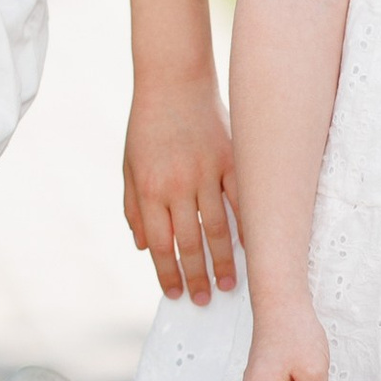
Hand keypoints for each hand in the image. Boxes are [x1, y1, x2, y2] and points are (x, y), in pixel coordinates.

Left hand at [124, 74, 238, 304]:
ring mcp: (206, 171)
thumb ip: (134, 208)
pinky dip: (246, 224)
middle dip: (197, 276)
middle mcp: (177, 184)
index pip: (159, 244)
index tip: (176, 294)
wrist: (172, 80)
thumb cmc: (147, 125)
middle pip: (189, 242)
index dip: (168, 273)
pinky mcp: (229, 159)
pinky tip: (250, 246)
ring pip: (218, 226)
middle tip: (205, 300)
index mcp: (149, 189)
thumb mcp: (129, 166)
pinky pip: (240, 199)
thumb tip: (144, 247)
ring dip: (224, 260)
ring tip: (229, 283)